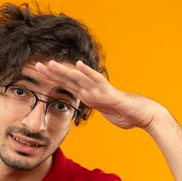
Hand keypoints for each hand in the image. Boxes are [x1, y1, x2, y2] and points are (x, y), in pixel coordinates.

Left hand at [34, 60, 168, 130]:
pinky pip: (97, 81)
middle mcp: (92, 90)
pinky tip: (78, 65)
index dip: (53, 79)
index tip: (39, 73)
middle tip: (35, 65)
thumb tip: (94, 108)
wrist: (145, 116)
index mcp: (89, 96)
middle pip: (68, 80)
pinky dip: (88, 72)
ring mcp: (100, 90)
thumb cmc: (128, 115)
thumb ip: (99, 109)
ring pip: (79, 78)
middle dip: (51, 73)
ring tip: (50, 64)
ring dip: (64, 71)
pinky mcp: (109, 93)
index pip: (67, 86)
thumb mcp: (107, 113)